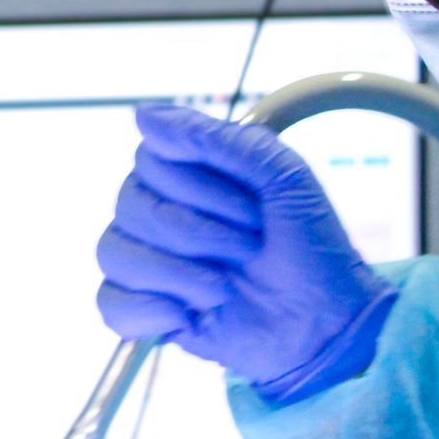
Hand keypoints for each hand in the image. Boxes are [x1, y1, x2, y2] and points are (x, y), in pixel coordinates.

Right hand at [95, 104, 397, 404]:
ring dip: (178, 274)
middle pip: (129, 205)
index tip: (253, 210)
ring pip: (113, 251)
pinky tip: (188, 316)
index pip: (149, 160)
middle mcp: (156, 213)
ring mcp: (147, 262)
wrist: (327, 323)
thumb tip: (143, 114)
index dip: (197, 186)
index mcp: (185, 175)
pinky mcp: (145, 310)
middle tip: (248, 249)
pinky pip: (110, 303)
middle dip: (197, 232)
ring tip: (223, 289)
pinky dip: (150, 311)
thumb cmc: (309, 246)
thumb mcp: (281, 176)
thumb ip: (216, 140)